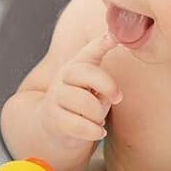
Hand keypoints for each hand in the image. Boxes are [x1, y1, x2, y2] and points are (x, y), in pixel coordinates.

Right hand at [39, 33, 120, 155]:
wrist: (53, 126)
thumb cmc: (81, 101)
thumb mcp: (92, 82)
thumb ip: (102, 68)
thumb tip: (113, 49)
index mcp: (76, 65)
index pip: (88, 51)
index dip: (101, 44)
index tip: (114, 39)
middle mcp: (62, 77)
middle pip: (88, 74)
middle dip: (108, 87)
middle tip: (117, 99)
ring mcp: (55, 97)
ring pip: (86, 103)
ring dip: (99, 115)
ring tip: (98, 119)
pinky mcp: (53, 119)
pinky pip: (80, 125)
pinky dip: (94, 131)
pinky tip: (97, 131)